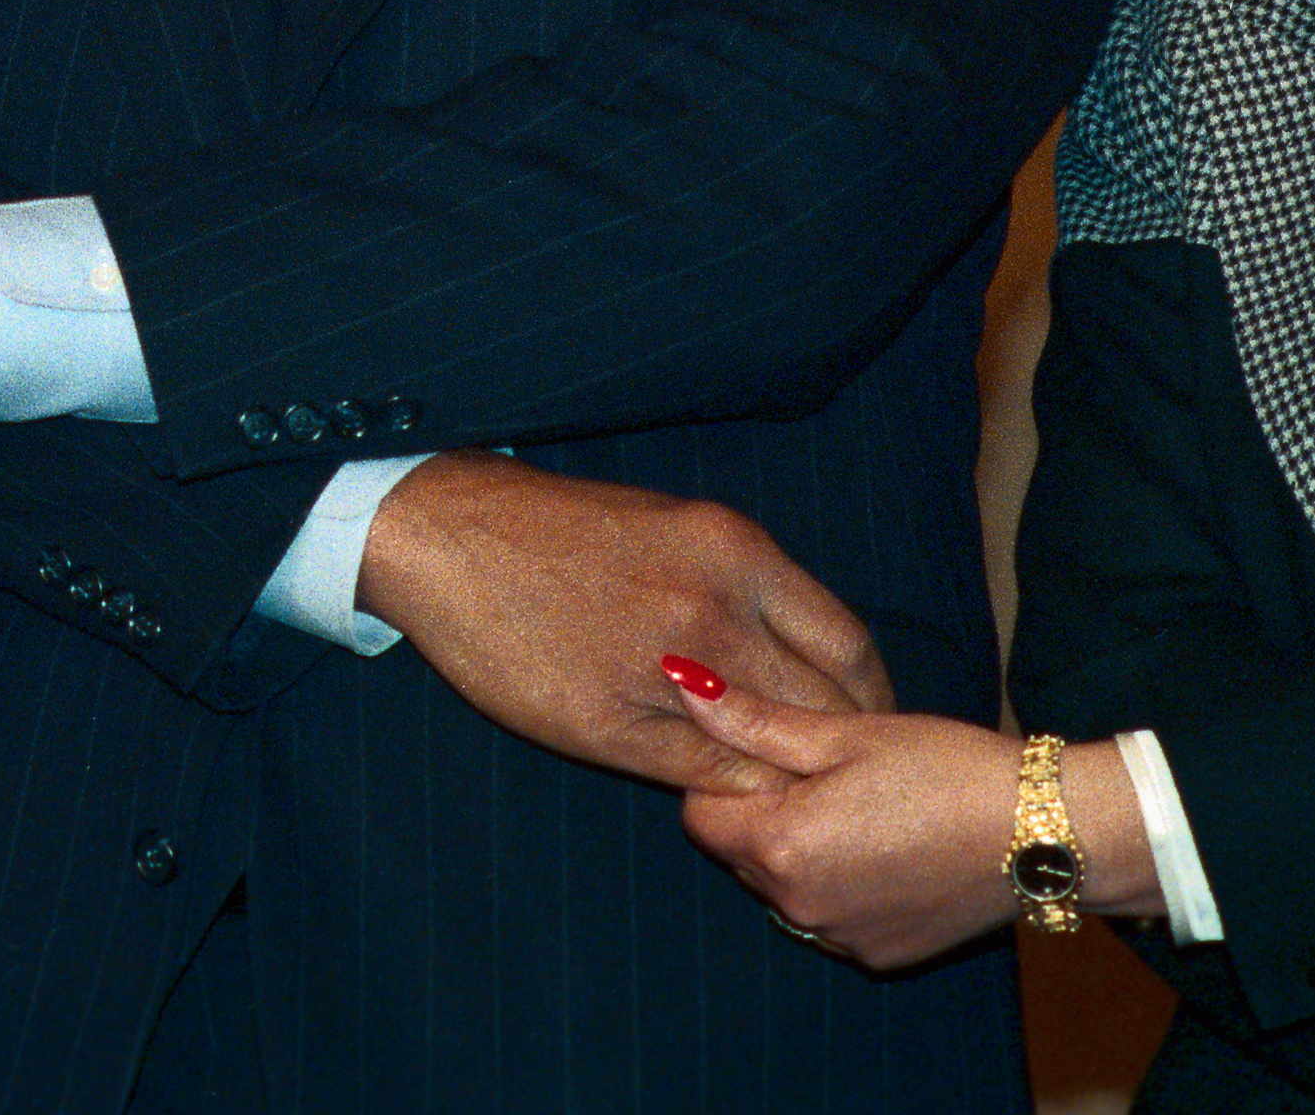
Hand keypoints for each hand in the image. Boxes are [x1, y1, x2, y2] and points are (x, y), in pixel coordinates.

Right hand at [354, 453, 888, 793]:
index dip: (869, 693)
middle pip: (823, 706)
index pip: (847, 644)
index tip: (867, 715)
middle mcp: (710, 611)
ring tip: (794, 787)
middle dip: (841, 743)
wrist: (445, 539)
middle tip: (839, 766)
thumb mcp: (671, 526)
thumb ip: (743, 586)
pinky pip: (706, 778)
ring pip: (771, 750)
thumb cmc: (556, 528)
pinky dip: (732, 789)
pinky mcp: (610, 727)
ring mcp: (659, 674)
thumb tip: (802, 650)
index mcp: (733, 552)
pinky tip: (729, 787)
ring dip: (789, 774)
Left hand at [666, 686, 1045, 967]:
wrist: (1046, 834)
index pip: (698, 814)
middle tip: (822, 775)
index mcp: (781, 845)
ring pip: (781, 887)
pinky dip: (837, 885)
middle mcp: (800, 904)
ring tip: (860, 810)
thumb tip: (682, 682)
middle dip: (759, 813)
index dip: (724, 777)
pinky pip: (827, 916)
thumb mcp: (845, 732)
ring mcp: (842, 937)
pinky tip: (885, 850)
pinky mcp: (880, 954)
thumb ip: (754, 719)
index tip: (771, 753)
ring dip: (797, 851)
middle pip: (737, 852)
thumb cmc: (946, 770)